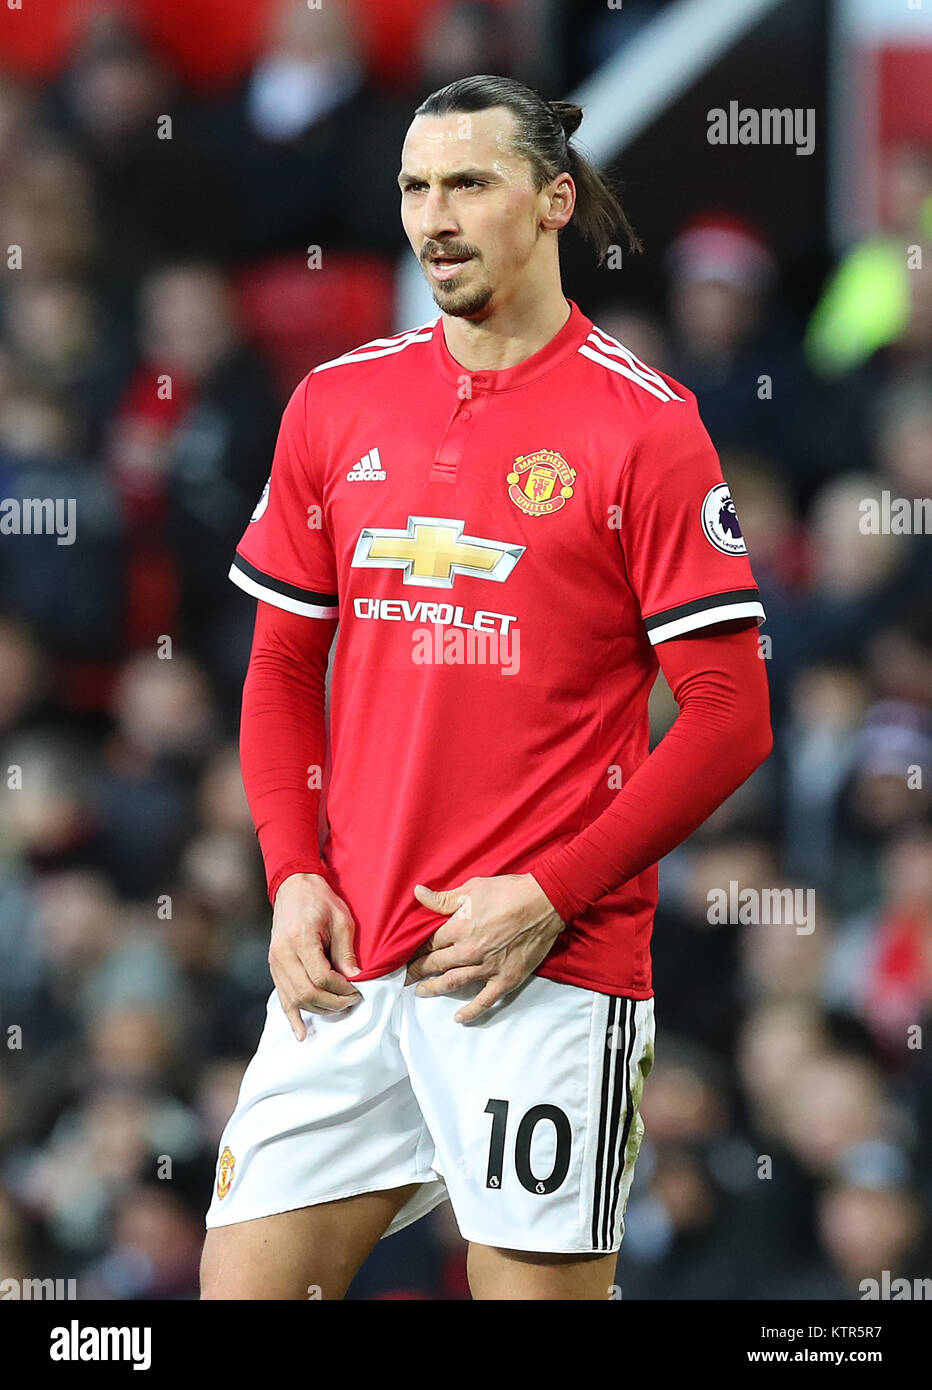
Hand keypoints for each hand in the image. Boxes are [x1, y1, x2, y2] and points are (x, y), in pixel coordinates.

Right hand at [269, 873, 361, 1038]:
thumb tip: (355, 979)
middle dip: (333, 1002)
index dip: (342, 989)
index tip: (358, 990)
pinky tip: (301, 1034)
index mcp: (301, 938)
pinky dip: (292, 1017)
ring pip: (295, 998)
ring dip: (319, 1008)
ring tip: (339, 1007)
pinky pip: (281, 998)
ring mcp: (275, 962)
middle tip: (353, 1001)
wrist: (294, 887)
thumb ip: (346, 950)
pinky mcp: (274, 967)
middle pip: (307, 992)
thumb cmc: (320, 900)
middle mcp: (283, 953)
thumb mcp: (341, 919)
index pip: (321, 977)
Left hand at [404, 874, 563, 1023]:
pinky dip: (471, 1011)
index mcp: (459, 928)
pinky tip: (459, 1018)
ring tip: (421, 992)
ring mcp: (487, 967)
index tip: (405, 955)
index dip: (415, 949)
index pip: (429, 943)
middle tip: (404, 977)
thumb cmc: (509, 892)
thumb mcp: (472, 888)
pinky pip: (485, 999)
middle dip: (417, 970)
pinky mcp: (506, 978)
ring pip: (453, 982)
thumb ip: (443, 898)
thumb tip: (417, 893)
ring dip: (434, 989)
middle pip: (436, 964)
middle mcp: (469, 951)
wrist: (545, 902)